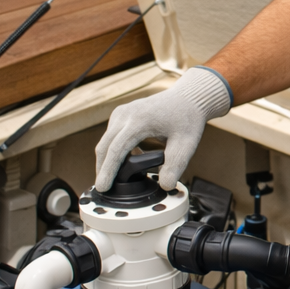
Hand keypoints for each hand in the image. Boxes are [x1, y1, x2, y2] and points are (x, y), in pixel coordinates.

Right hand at [95, 66, 231, 191]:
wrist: (187, 98)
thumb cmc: (187, 120)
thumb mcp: (186, 144)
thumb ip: (175, 165)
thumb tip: (165, 186)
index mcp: (140, 120)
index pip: (117, 149)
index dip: (108, 170)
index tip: (102, 187)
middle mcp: (126, 114)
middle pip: (105, 146)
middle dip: (103, 169)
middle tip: (104, 190)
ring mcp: (122, 112)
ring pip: (106, 141)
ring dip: (107, 160)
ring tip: (114, 180)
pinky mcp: (121, 114)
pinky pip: (111, 136)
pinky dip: (113, 151)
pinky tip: (125, 163)